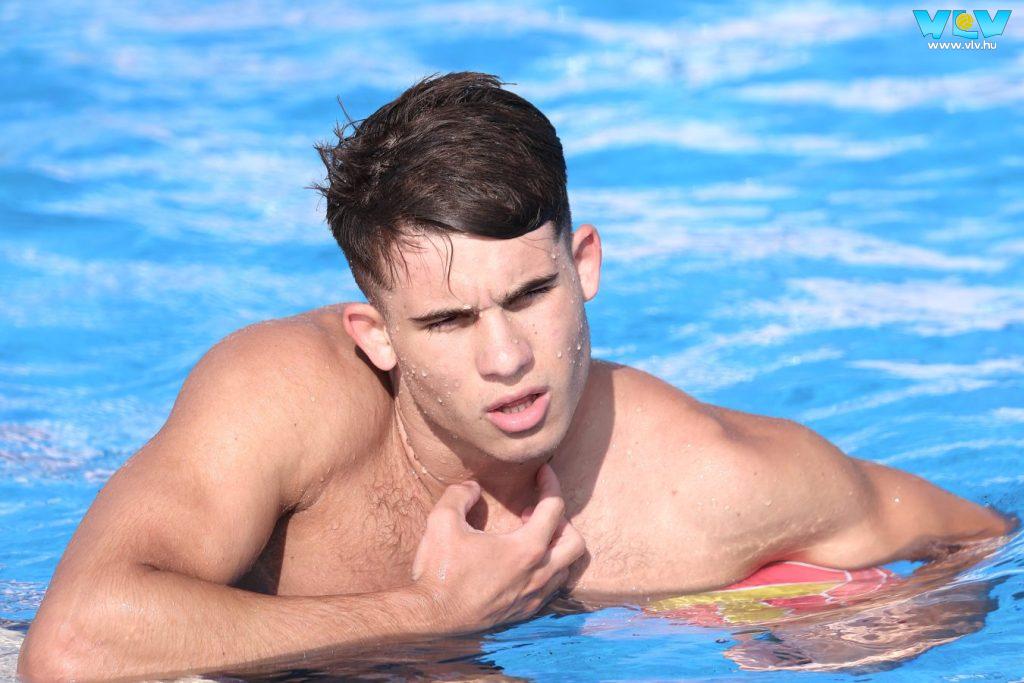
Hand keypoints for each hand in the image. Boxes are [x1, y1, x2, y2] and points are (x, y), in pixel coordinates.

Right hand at [409, 463, 585, 633]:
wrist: (431, 616)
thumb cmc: (439, 569)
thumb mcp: (442, 521)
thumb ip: (459, 495)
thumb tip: (473, 487)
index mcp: (525, 549)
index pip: (554, 508)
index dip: (551, 484)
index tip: (543, 472)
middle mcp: (537, 574)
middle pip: (575, 542)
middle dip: (562, 521)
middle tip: (535, 513)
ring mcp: (533, 596)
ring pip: (566, 568)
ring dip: (556, 548)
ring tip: (528, 537)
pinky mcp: (524, 612)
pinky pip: (551, 588)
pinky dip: (547, 570)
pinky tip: (523, 563)